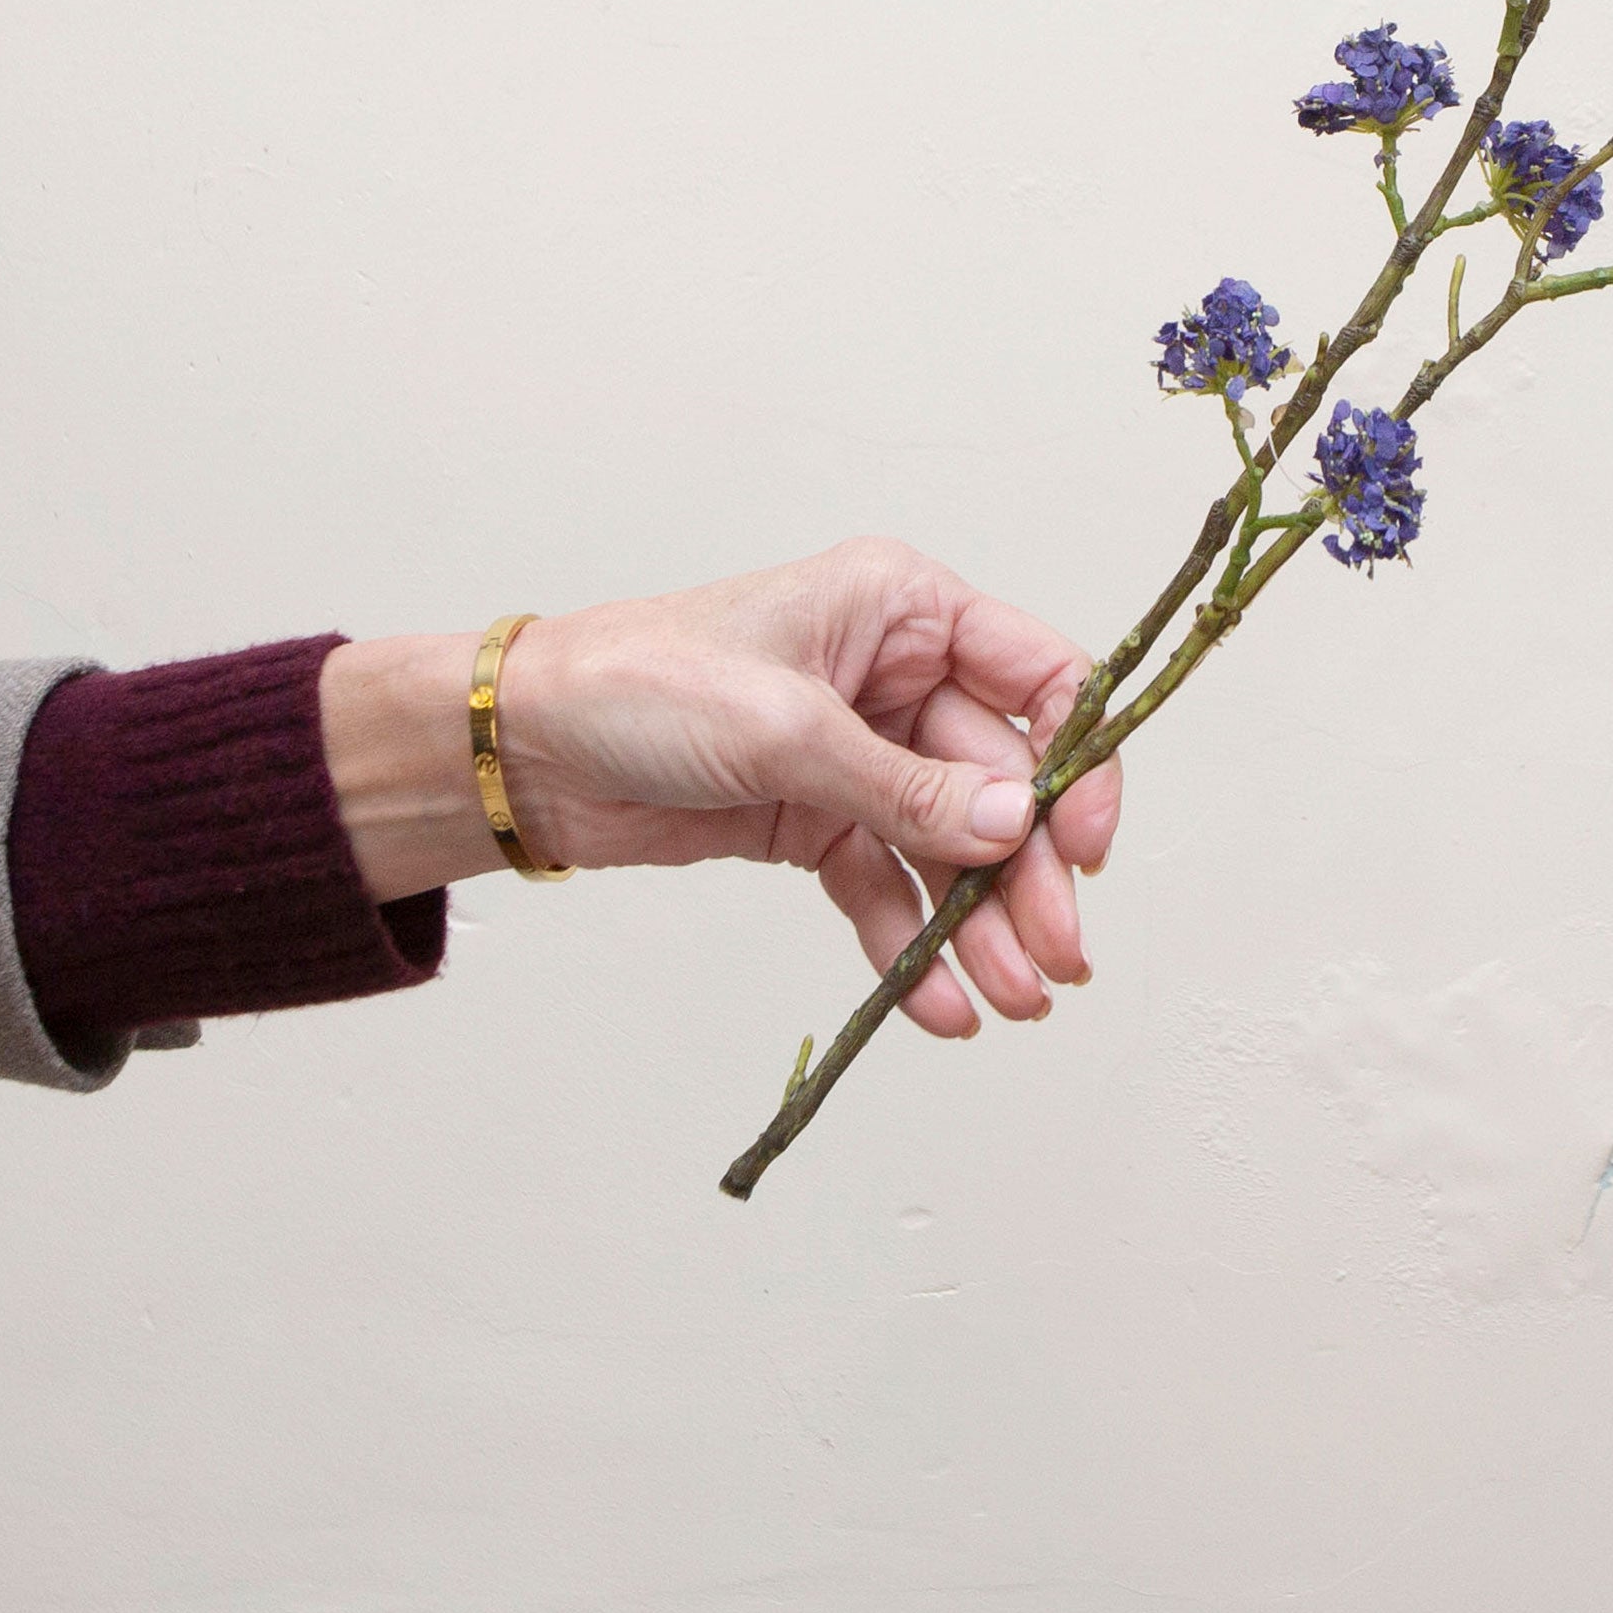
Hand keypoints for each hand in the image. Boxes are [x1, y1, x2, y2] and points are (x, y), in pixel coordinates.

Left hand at [318, 540, 1122, 1036]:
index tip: (1086, 848)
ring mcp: (857, 752)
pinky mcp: (816, 818)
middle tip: (1056, 959)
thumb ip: (907, 787)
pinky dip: (914, 943)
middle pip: (1002, 782)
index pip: (1037, 676)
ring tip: (1011, 1001)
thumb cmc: (640, 686)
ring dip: (982, 924)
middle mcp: (892, 675)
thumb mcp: (784, 731)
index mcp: (901, 608)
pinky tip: (940, 1005)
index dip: (1077, 760)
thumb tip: (1016, 827)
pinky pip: (887, 884)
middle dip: (1031, 874)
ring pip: (951, 845)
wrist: (526, 751)